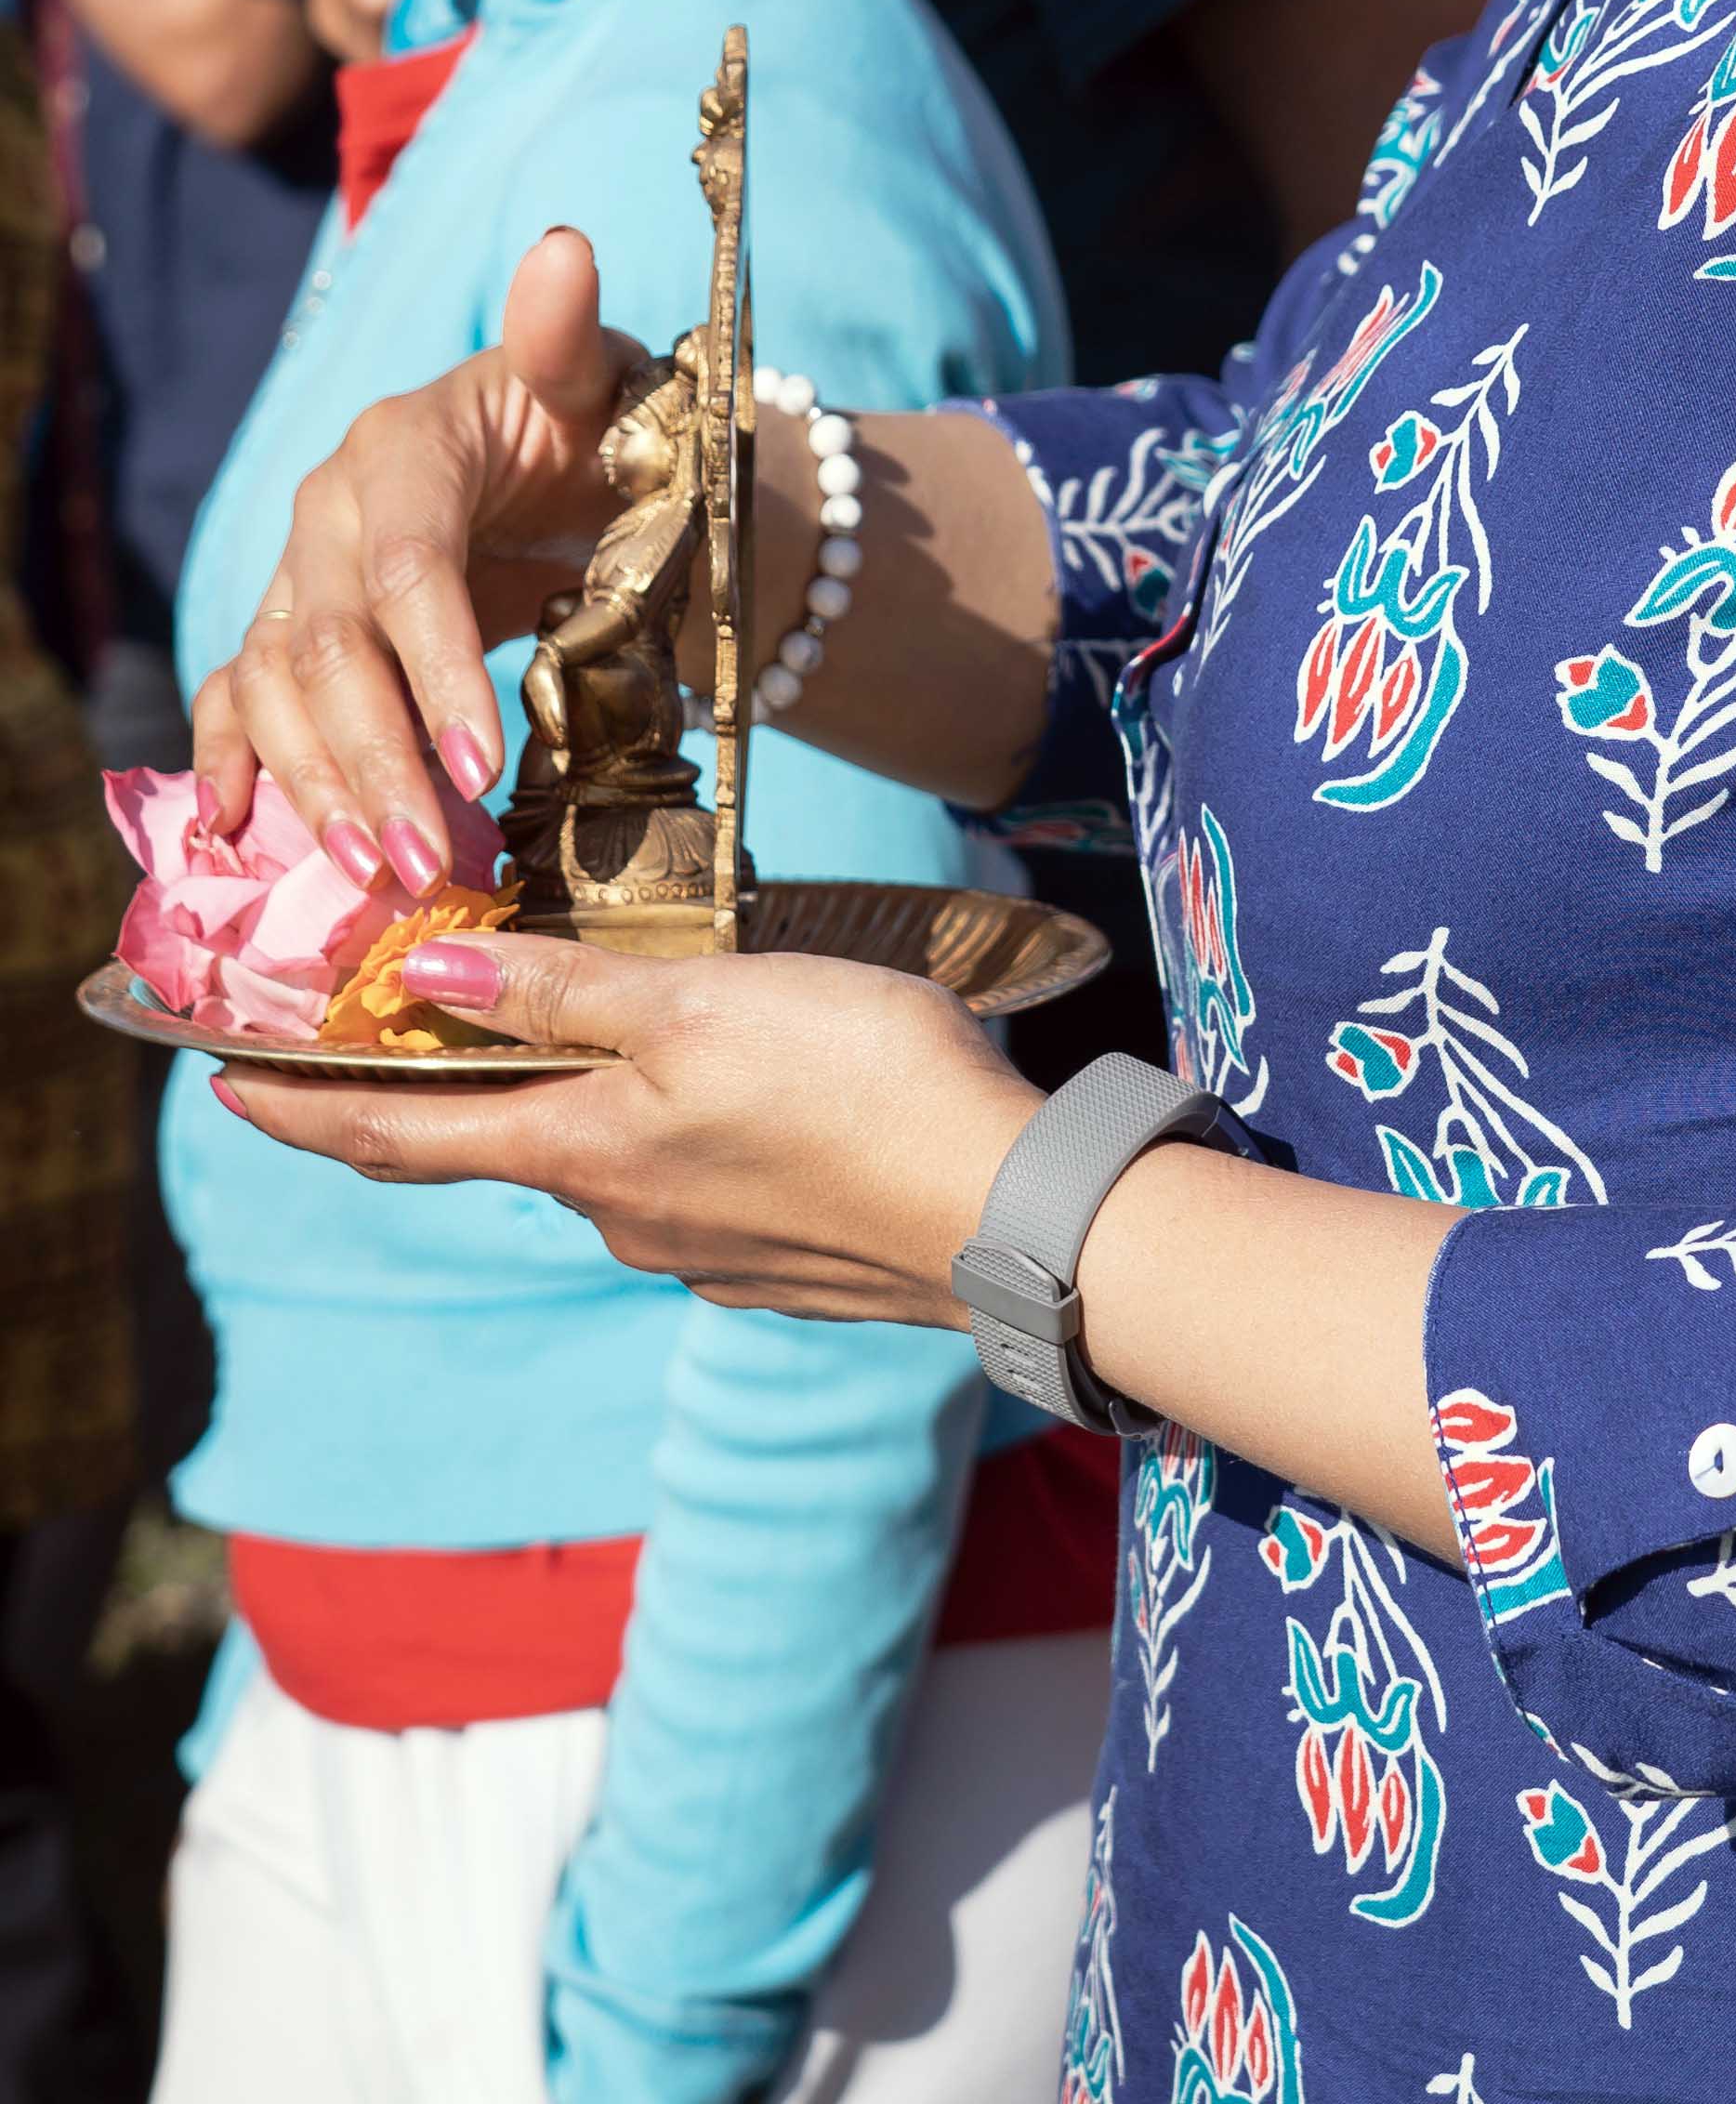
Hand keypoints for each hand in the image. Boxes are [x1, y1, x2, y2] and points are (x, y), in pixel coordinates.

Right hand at [190, 227, 647, 870]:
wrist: (576, 456)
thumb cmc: (598, 422)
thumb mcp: (603, 381)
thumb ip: (569, 333)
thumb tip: (564, 248)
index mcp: (404, 446)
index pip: (407, 570)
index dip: (435, 670)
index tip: (480, 765)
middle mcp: (332, 508)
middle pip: (331, 647)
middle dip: (375, 759)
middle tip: (427, 859)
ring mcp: (301, 570)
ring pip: (276, 683)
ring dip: (316, 784)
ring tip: (375, 871)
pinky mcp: (292, 623)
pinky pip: (240, 694)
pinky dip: (234, 763)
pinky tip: (237, 832)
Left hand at [213, 937, 1040, 1323]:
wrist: (1006, 1217)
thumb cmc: (854, 1086)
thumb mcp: (700, 1009)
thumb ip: (565, 997)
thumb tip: (424, 984)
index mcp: (582, 1153)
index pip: (397, 1137)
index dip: (300, 1110)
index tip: (218, 1085)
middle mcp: (620, 1218)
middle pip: (508, 1146)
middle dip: (462, 1087)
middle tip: (440, 1014)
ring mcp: (701, 1251)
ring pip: (612, 1164)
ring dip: (594, 1104)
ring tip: (640, 1027)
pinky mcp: (778, 1263)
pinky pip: (696, 1190)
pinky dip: (682, 1136)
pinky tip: (751, 1094)